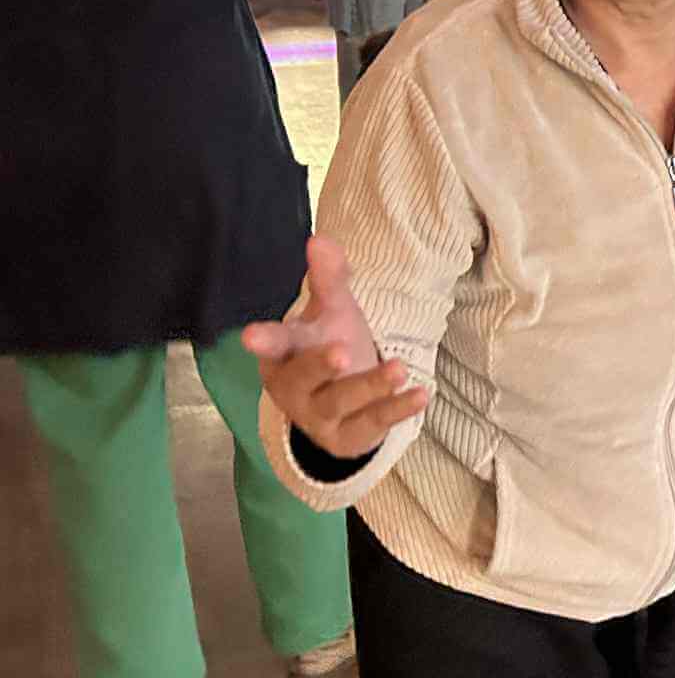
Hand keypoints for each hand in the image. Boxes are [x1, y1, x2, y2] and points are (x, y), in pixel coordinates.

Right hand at [243, 237, 427, 460]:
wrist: (341, 407)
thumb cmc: (328, 347)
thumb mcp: (332, 312)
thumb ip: (328, 279)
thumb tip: (320, 240)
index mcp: (283, 355)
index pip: (274, 344)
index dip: (265, 340)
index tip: (251, 335)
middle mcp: (295, 389)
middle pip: (303, 377)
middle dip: (319, 365)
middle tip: (339, 351)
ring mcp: (319, 417)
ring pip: (340, 401)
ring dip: (369, 385)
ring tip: (398, 368)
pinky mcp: (347, 438)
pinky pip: (372, 424)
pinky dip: (396, 409)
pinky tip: (421, 393)